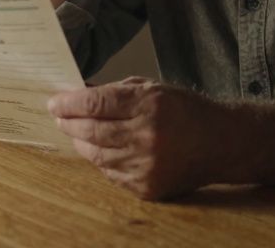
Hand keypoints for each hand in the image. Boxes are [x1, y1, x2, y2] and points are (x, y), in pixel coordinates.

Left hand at [47, 77, 219, 199]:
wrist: (220, 143)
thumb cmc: (185, 110)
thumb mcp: (152, 88)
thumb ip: (115, 91)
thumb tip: (78, 93)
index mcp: (150, 105)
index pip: (96, 103)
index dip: (69, 103)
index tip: (54, 102)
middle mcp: (148, 136)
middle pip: (92, 130)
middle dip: (69, 123)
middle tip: (59, 116)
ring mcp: (147, 165)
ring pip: (97, 155)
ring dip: (81, 142)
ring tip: (76, 132)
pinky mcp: (147, 187)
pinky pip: (111, 174)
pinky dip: (101, 161)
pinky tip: (99, 149)